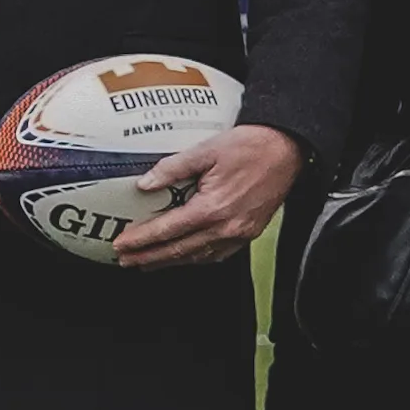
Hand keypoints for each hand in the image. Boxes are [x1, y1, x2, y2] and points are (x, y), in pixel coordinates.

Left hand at [110, 122, 302, 270]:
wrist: (287, 149)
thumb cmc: (252, 146)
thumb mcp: (206, 150)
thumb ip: (173, 168)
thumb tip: (145, 184)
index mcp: (213, 208)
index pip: (167, 230)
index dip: (141, 240)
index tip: (122, 244)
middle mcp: (226, 227)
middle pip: (179, 251)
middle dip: (149, 258)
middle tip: (126, 261)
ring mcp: (239, 234)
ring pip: (197, 257)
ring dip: (170, 262)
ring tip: (147, 263)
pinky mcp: (248, 234)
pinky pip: (217, 254)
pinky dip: (195, 258)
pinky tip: (184, 256)